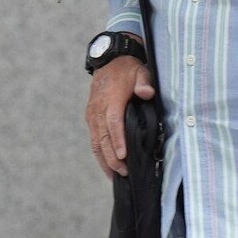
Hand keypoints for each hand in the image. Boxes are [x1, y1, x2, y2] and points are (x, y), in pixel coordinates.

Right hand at [85, 52, 153, 179]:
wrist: (109, 61)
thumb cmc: (127, 69)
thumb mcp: (140, 71)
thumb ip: (144, 82)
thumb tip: (147, 93)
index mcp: (110, 99)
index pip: (113, 123)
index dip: (117, 140)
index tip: (123, 156)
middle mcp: (97, 110)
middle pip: (103, 138)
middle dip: (112, 157)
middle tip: (124, 172)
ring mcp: (92, 115)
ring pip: (96, 142)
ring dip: (104, 160)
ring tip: (115, 176)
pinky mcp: (91, 118)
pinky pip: (94, 139)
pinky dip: (100, 154)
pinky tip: (107, 166)